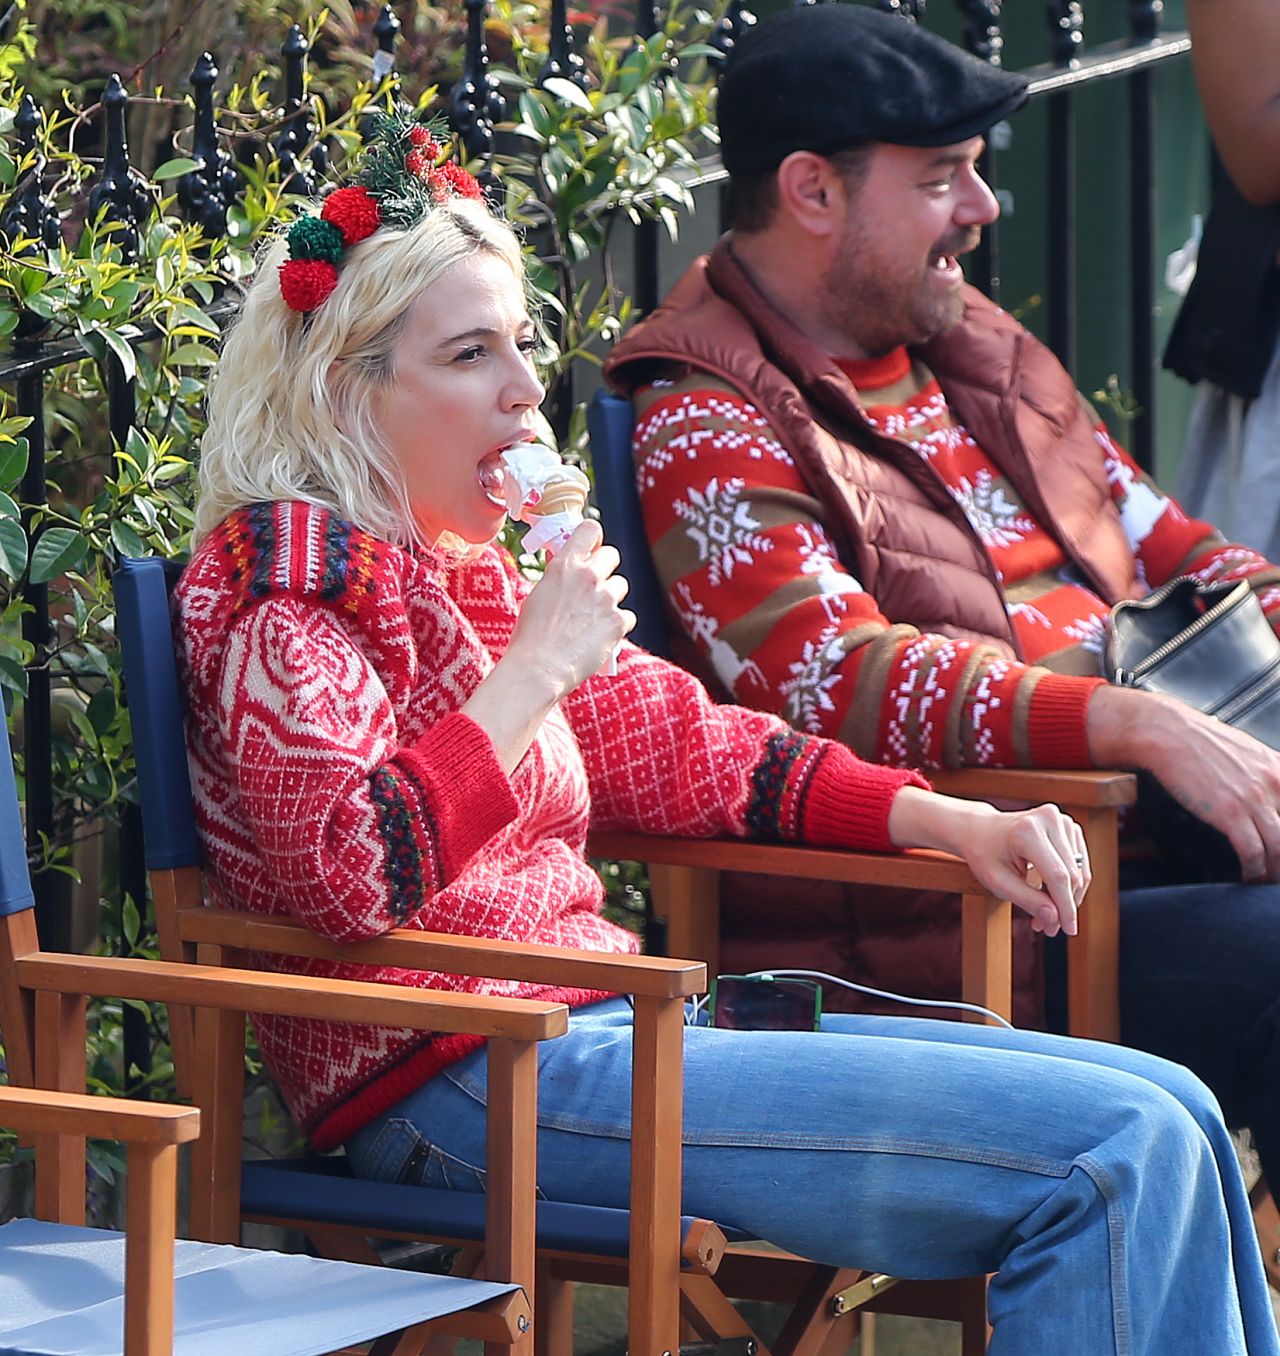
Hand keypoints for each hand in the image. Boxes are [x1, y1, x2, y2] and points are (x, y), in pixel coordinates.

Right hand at [507, 519, 635, 698]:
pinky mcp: (618, 621)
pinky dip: (618, 626)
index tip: (591, 550)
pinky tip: (601, 636)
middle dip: (605, 569)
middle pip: (612, 554)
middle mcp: (588, 576)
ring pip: (621, 585)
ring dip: (612, 598)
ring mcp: (606, 598)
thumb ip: (558, 577)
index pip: (590, 529)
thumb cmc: (531, 636)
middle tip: (594, 587)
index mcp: (564, 565)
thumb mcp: (538, 595)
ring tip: (594, 618)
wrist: (540, 668)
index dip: (593, 539)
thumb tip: (568, 570)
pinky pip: (628, 616)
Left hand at [888, 790, 1088, 935]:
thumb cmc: (985, 855)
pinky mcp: (1068, 826)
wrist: (980, 830)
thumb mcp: (997, 882)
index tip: (1068, 930)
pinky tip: (1050, 895)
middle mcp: (1049, 819)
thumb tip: (1055, 919)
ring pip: (1078, 871)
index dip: (1065, 907)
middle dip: (1063, 906)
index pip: (1057, 876)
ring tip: (1045, 913)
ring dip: (1066, 897)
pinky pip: (1078, 864)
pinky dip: (1068, 884)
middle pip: (1071, 875)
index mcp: (1027, 831)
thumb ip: (1027, 901)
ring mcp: (1061, 820)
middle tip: (1047, 927)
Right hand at [1089, 685, 1279, 880]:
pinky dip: (1254, 870)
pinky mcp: (1230, 813)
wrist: (1166, 733)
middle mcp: (1273, 783)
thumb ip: (1262, 773)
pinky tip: (1248, 874)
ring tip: (1266, 879)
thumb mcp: (1244, 751)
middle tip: (1277, 870)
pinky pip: (1253, 852)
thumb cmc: (1196, 741)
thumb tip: (1265, 793)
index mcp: (1278, 768)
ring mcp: (1253, 799)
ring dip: (1275, 870)